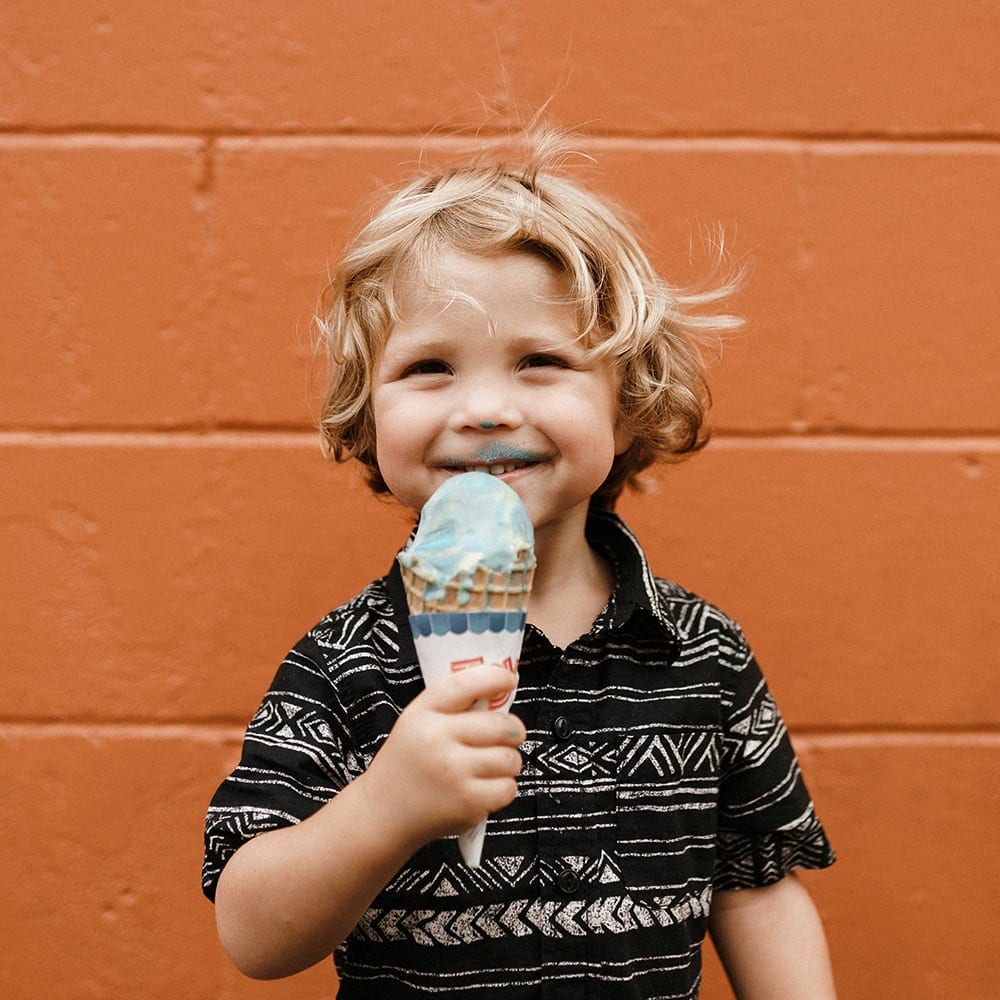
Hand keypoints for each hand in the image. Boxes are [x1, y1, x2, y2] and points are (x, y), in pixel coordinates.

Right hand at [360, 663, 525, 850]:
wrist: (382, 813)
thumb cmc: (406, 764)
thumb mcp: (416, 721)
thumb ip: (452, 706)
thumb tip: (499, 691)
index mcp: (423, 713)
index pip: (468, 684)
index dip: (496, 677)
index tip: (508, 679)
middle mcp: (437, 739)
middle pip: (501, 725)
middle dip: (513, 730)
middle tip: (508, 735)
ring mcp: (453, 772)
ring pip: (510, 758)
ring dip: (509, 762)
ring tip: (490, 765)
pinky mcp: (467, 802)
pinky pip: (508, 788)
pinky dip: (503, 788)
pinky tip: (485, 786)